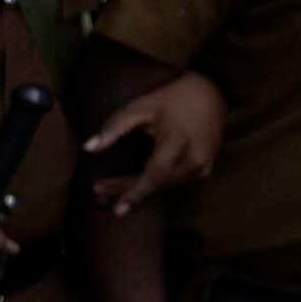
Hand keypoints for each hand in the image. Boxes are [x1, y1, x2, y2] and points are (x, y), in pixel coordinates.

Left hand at [82, 74, 223, 217]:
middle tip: (98, 191)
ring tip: (109, 190)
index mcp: (180, 141)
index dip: (134, 192)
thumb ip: (114, 128)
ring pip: (166, 186)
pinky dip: (154, 185)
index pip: (155, 175)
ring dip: (139, 190)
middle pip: (157, 183)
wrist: (212, 92)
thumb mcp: (140, 107)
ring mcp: (204, 165)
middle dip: (127, 190)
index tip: (117, 209)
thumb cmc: (172, 98)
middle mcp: (196, 158)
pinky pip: (176, 182)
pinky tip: (133, 186)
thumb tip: (88, 148)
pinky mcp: (205, 168)